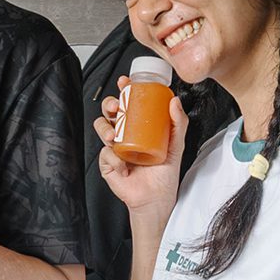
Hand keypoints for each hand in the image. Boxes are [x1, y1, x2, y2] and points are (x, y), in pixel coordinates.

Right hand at [96, 82, 187, 228]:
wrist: (157, 198)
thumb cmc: (164, 172)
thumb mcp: (176, 144)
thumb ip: (178, 123)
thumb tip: (175, 101)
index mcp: (138, 127)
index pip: (128, 104)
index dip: (123, 91)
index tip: (125, 82)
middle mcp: (124, 135)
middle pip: (109, 112)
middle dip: (109, 104)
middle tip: (116, 106)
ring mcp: (114, 148)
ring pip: (101, 128)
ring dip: (104, 128)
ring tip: (113, 136)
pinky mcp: (107, 164)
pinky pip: (104, 154)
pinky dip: (113, 158)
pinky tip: (124, 166)